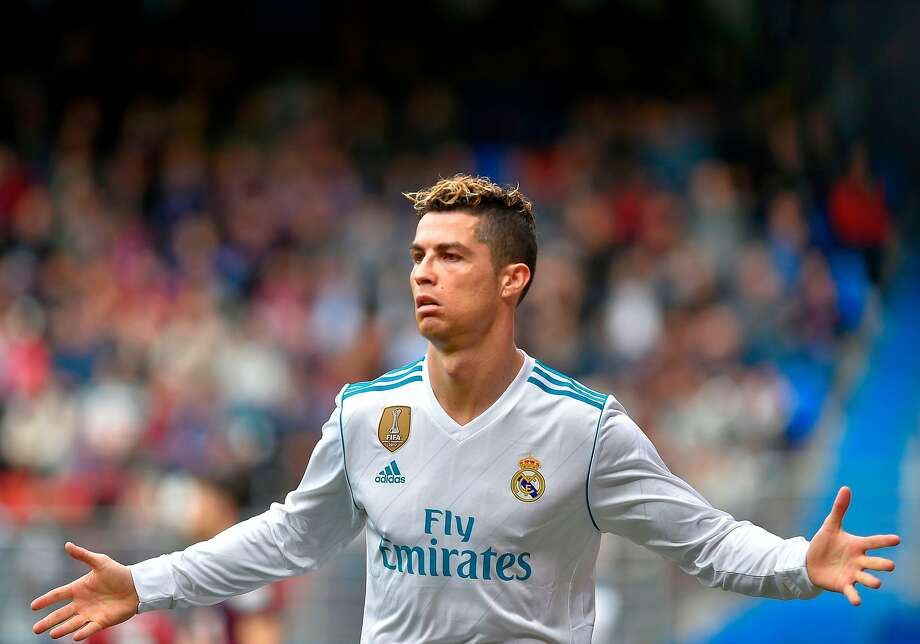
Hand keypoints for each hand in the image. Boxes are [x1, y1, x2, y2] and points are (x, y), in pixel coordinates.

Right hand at [31, 542, 138, 639]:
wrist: (137, 585)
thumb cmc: (118, 572)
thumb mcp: (100, 562)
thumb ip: (83, 555)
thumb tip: (67, 544)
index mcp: (79, 588)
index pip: (58, 595)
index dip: (45, 600)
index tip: (33, 606)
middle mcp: (82, 603)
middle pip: (61, 614)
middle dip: (48, 621)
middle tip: (35, 629)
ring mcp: (90, 613)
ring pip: (72, 623)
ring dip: (63, 629)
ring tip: (52, 634)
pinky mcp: (101, 621)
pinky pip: (90, 628)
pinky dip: (83, 633)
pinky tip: (75, 636)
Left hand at [806, 486, 899, 604]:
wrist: (810, 561)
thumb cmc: (824, 543)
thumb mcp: (831, 525)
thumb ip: (839, 509)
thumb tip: (846, 488)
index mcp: (858, 545)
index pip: (874, 542)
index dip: (884, 541)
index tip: (896, 539)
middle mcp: (859, 561)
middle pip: (874, 563)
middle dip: (882, 565)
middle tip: (890, 566)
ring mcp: (853, 574)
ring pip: (866, 578)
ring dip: (871, 581)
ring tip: (877, 583)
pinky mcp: (844, 585)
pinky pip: (851, 592)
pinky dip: (854, 596)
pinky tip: (857, 601)